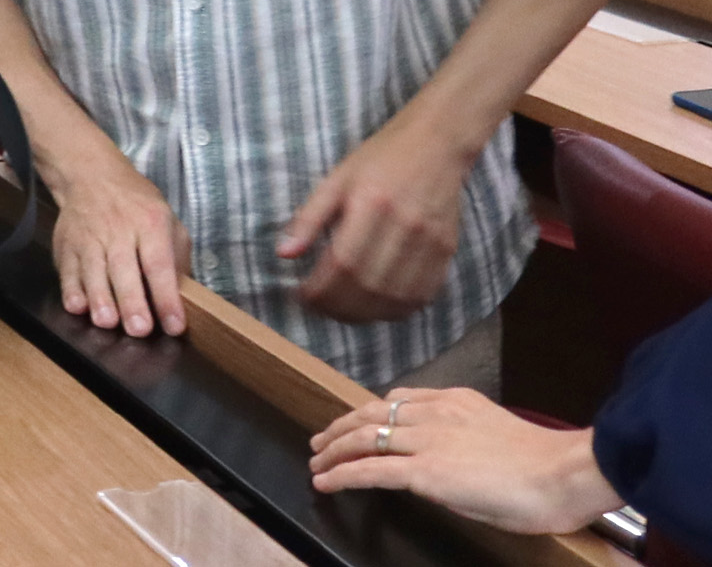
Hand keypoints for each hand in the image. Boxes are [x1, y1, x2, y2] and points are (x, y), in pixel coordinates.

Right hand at [49, 146, 189, 337]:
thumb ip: (177, 257)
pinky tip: (78, 306)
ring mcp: (89, 237)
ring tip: (107, 322)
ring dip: (99, 298)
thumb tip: (182, 296)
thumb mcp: (168, 220)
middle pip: (124, 269)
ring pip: (93, 270)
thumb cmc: (136, 205)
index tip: (174, 325)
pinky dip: (70, 289)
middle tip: (139, 329)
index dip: (167, 297)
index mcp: (150, 224)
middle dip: (131, 301)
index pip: (159, 264)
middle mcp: (118, 230)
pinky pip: (67, 269)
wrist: (91, 175)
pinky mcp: (66, 244)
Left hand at [278, 118, 468, 321]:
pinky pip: (423, 294)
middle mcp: (405, 226)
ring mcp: (431, 242)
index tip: (301, 296)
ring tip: (342, 312)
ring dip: (366, 315)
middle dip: (338, 307)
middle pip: (370, 285)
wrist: (437, 144)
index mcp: (372, 204)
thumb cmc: (380, 159)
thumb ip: (309, 217)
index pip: (343, 262)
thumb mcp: (336, 179)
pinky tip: (376, 308)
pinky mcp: (448, 250)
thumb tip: (283, 254)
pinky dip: (397, 310)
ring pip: (397, 297)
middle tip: (319, 308)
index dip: (321, 289)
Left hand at [309, 388, 620, 533]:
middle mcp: (435, 414)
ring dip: (334, 450)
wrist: (564, 473)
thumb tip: (443, 456)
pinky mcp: (424, 471)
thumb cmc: (547, 466)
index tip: (357, 420)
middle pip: (371, 414)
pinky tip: (327, 481)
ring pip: (364, 438)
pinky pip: (371, 470)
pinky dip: (343, 474)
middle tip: (322, 440)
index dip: (371, 411)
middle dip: (342, 427)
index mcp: (455, 402)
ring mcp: (427, 441)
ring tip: (317, 461)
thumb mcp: (496, 436)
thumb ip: (463, 437)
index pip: (399, 400)